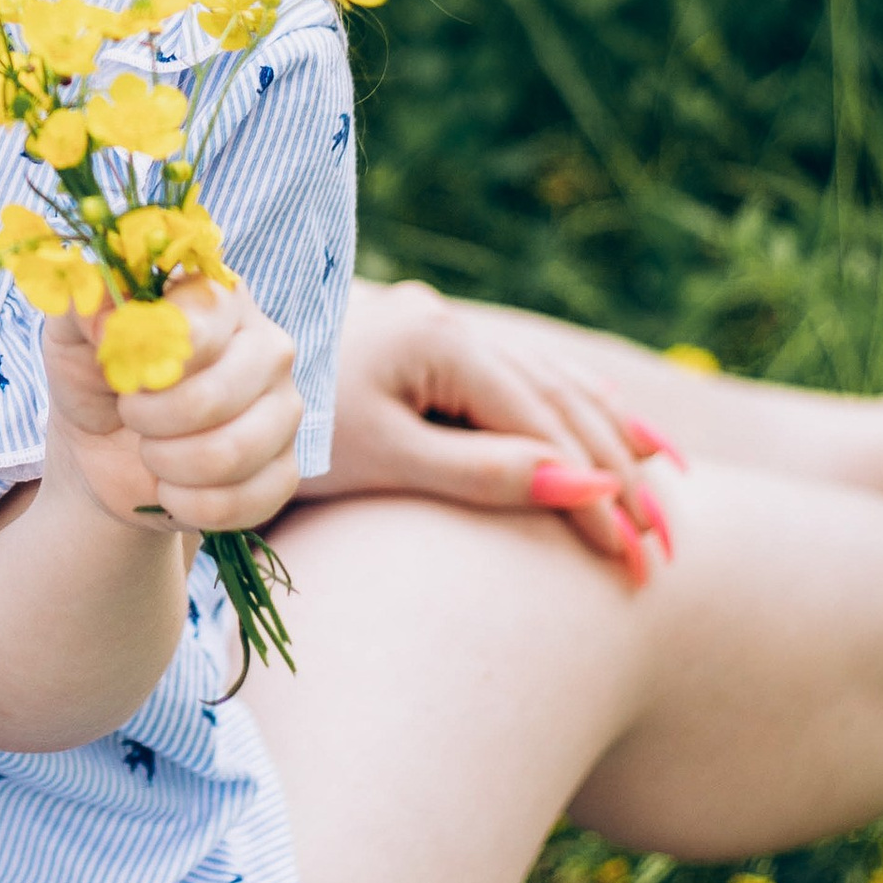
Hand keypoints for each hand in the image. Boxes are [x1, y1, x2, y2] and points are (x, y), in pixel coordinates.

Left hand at [46, 273, 304, 537]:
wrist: (104, 452)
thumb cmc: (94, 379)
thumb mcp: (72, 335)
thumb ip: (84, 305)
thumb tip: (107, 306)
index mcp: (218, 299)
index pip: (198, 326)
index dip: (149, 361)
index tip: (123, 375)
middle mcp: (266, 346)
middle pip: (216, 397)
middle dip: (152, 421)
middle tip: (130, 417)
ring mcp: (284, 408)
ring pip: (231, 453)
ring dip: (168, 465)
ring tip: (151, 452)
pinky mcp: (286, 468)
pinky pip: (247, 500)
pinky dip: (190, 505)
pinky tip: (172, 488)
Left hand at [323, 277, 673, 581]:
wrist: (212, 378)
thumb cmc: (291, 428)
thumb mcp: (384, 458)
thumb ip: (484, 472)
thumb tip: (592, 489)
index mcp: (443, 339)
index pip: (546, 428)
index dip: (599, 497)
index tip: (636, 561)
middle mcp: (454, 322)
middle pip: (562, 403)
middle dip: (620, 478)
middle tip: (665, 552)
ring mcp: (443, 326)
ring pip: (551, 383)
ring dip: (612, 437)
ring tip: (669, 490)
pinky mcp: (428, 341)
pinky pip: (522, 374)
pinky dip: (572, 406)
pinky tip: (610, 428)